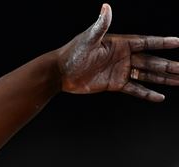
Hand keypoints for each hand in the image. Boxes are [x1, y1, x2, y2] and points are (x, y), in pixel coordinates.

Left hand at [56, 3, 178, 101]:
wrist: (60, 72)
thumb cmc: (73, 52)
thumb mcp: (89, 38)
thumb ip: (101, 25)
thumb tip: (106, 7)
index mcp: (121, 43)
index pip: (147, 42)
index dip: (163, 42)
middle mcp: (124, 56)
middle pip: (152, 60)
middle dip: (169, 65)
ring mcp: (121, 70)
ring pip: (147, 75)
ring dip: (163, 78)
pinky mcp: (115, 84)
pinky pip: (135, 89)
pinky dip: (147, 93)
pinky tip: (160, 97)